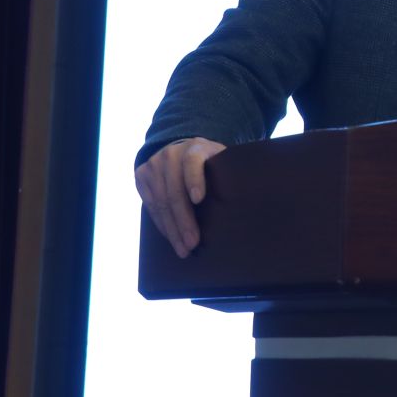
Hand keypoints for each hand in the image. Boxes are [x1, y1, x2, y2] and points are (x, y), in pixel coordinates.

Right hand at [135, 137, 225, 257]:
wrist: (180, 150)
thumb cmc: (210, 162)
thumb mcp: (221, 160)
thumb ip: (230, 172)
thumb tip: (255, 195)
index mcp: (195, 147)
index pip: (193, 162)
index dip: (195, 179)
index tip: (198, 199)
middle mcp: (171, 154)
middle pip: (175, 191)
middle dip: (184, 221)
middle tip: (193, 243)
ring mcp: (153, 164)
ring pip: (161, 203)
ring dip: (172, 229)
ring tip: (183, 249)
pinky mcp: (142, 175)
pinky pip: (150, 206)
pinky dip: (162, 224)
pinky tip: (172, 238)